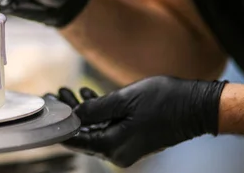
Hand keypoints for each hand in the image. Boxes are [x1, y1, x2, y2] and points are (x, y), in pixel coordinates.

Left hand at [48, 76, 226, 166]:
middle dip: (67, 113)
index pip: (75, 139)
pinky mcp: (132, 139)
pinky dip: (98, 112)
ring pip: (94, 129)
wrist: (196, 106)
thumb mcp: (123, 100)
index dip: (59, 122)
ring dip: (81, 110)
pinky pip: (108, 127)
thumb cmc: (164, 101)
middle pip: (83, 134)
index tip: (46, 108)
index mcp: (113, 147)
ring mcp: (126, 147)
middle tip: (54, 94)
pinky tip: (87, 94)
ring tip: (66, 90)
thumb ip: (95, 108)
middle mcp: (117, 152)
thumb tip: (74, 113)